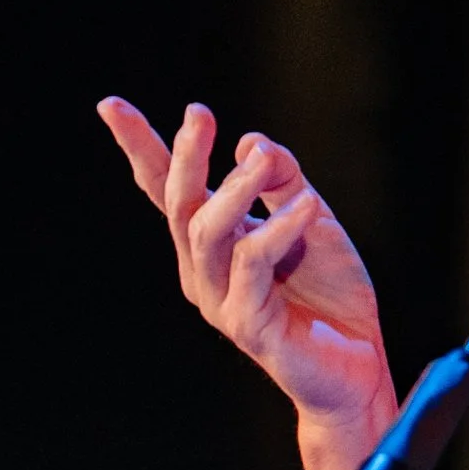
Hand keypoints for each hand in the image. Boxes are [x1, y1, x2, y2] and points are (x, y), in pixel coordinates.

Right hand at [98, 98, 397, 469]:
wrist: (357, 365)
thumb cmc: (329, 293)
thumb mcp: (310, 218)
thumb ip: (282, 179)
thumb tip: (250, 142)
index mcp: (213, 242)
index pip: (166, 190)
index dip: (140, 147)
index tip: (111, 105)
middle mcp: (204, 270)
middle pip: (178, 205)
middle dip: (182, 156)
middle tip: (199, 115)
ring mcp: (220, 299)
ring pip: (207, 231)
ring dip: (235, 188)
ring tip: (264, 160)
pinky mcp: (247, 324)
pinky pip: (253, 262)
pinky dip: (279, 228)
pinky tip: (307, 208)